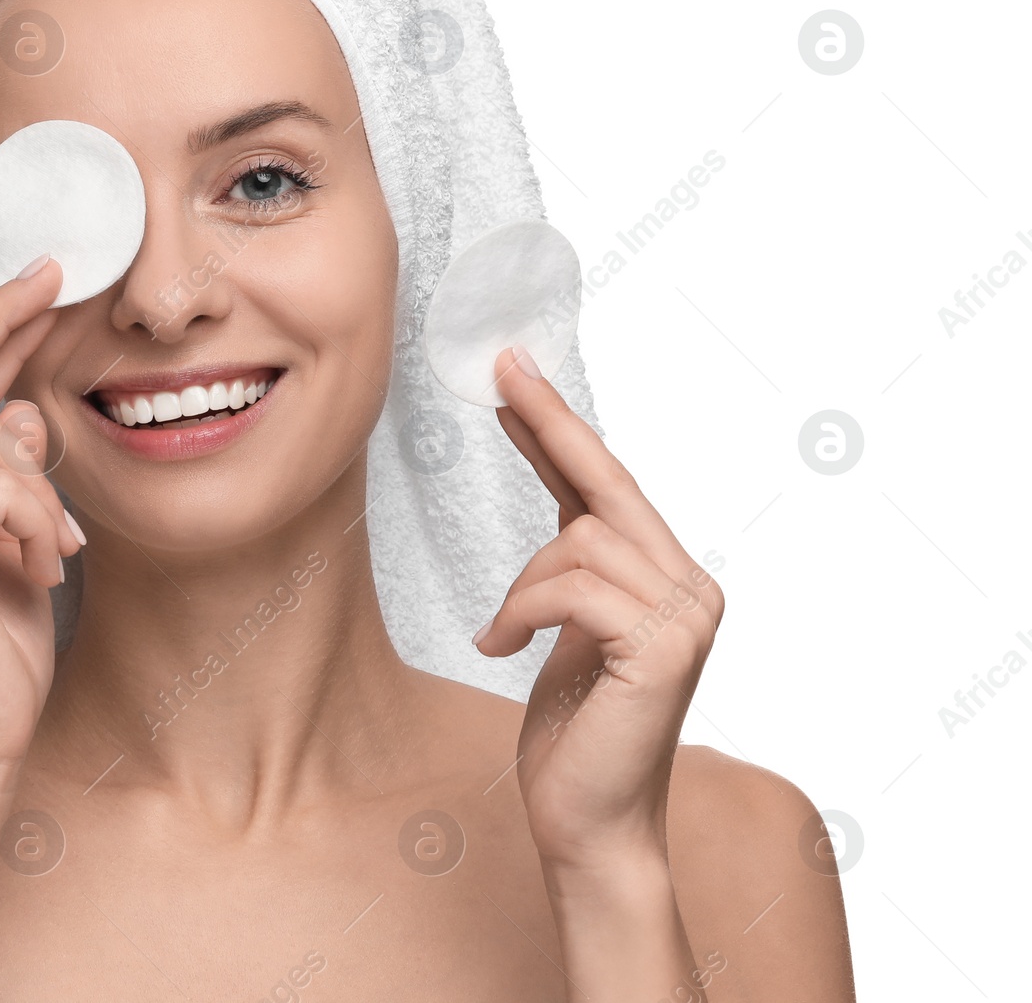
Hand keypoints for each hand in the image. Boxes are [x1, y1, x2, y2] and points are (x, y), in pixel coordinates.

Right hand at [0, 257, 83, 781]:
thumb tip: (26, 410)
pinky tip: (42, 571)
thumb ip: (14, 473)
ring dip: (45, 493)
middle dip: (2, 315)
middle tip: (57, 274)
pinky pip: (4, 486)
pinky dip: (40, 526)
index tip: (39, 279)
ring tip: (55, 551)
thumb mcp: (20, 537)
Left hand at [472, 346, 723, 876]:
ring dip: (522, 586)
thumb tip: (554, 493)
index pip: (609, 484)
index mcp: (671, 578)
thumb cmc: (577, 732)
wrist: (590, 825)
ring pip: (576, 540)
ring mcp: (686, 615)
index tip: (517, 374)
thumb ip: (572, 562)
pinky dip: (521, 611)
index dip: (562, 426)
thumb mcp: (565, 625)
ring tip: (504, 636)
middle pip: (607, 485)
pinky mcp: (662, 647)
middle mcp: (692, 587)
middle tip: (503, 370)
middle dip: (551, 424)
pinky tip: (503, 648)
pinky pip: (570, 586)